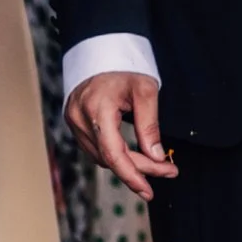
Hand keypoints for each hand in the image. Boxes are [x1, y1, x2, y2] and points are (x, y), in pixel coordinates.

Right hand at [66, 68, 175, 199]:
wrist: (101, 50)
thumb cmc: (125, 68)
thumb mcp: (145, 91)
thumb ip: (149, 125)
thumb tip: (156, 158)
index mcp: (97, 109)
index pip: (113, 153)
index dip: (132, 175)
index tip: (150, 190)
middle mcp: (79, 118)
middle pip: (109, 157)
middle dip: (139, 169)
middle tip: (169, 172)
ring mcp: (73, 121)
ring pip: (102, 156)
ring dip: (128, 165)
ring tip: (157, 166)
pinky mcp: (74, 122)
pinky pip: (95, 148)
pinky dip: (115, 155)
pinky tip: (135, 156)